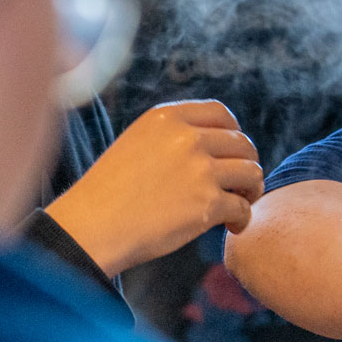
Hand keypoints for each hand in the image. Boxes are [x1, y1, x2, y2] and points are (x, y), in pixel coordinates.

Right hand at [46, 100, 262, 275]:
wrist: (90, 228)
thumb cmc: (109, 192)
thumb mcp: (137, 143)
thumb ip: (174, 135)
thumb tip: (220, 140)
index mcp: (167, 117)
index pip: (221, 112)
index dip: (234, 132)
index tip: (232, 151)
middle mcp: (186, 137)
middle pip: (241, 143)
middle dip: (245, 163)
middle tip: (239, 184)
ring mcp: (199, 169)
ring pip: (251, 172)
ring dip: (250, 190)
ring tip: (240, 203)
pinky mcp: (207, 203)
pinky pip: (243, 207)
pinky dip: (243, 218)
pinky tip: (232, 226)